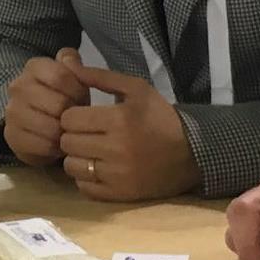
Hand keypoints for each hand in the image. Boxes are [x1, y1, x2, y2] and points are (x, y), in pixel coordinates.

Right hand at [2, 51, 89, 166]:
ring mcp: (12, 112)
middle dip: (73, 114)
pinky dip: (55, 148)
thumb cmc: (61, 98)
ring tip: (67, 132)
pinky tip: (57, 143)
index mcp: (34, 67)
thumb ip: (74, 64)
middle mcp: (18, 86)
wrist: (37, 126)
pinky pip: (43, 146)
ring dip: (65, 133)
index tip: (80, 98)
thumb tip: (70, 61)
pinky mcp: (11, 136)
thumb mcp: (72, 78)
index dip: (78, 90)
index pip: (61, 76)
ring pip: (51, 127)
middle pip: (59, 104)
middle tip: (75, 119)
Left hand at [56, 58, 199, 201]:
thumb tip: (70, 65)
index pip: (69, 119)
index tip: (80, 117)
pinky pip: (85, 188)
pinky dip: (85, 179)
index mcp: (118, 119)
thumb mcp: (136, 88)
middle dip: (71, 136)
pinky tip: (96, 169)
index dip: (71, 116)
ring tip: (88, 152)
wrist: (191, 152)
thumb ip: (101, 77)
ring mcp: (118, 175)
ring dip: (76, 158)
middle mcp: (115, 148)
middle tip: (83, 134)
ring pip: (72, 167)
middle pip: (68, 143)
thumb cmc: (160, 116)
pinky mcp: (121, 194)